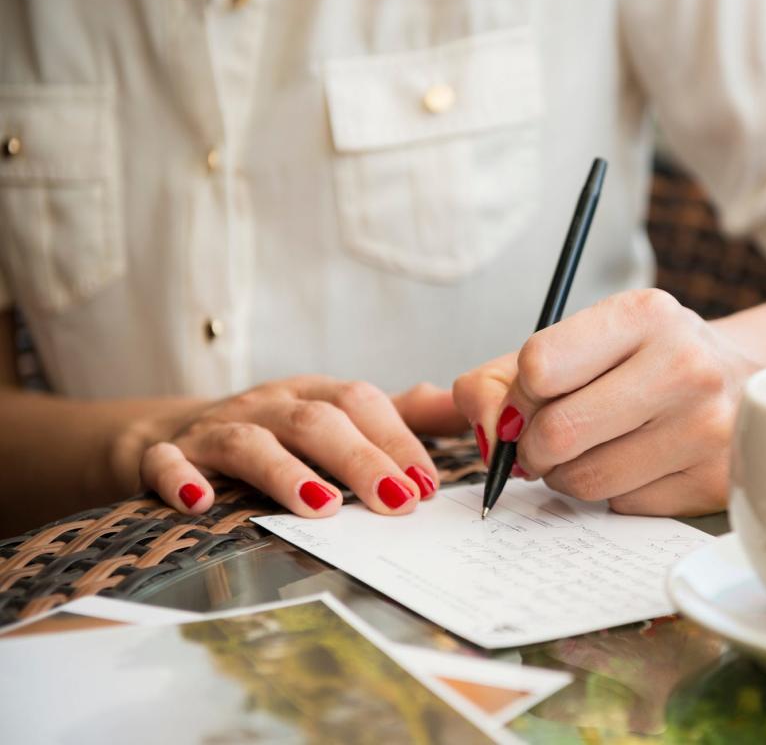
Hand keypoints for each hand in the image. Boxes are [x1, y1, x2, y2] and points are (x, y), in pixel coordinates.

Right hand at [111, 376, 466, 516]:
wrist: (175, 434)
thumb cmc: (278, 431)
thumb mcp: (338, 416)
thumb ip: (400, 415)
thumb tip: (462, 406)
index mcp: (313, 394)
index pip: (361, 403)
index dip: (396, 439)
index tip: (428, 484)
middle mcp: (268, 404)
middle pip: (315, 422)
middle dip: (360, 459)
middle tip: (397, 502)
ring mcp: (216, 429)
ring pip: (250, 442)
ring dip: (285, 473)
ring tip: (321, 507)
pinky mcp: (169, 455)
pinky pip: (168, 462)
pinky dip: (181, 478)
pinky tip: (200, 503)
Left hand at [453, 289, 762, 515]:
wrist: (739, 382)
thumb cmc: (640, 363)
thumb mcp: (577, 345)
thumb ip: (500, 380)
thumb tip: (476, 430)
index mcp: (644, 314)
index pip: (539, 366)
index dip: (517, 397)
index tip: (528, 403)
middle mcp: (685, 364)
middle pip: (558, 433)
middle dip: (534, 448)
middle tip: (547, 442)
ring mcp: (707, 427)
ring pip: (586, 481)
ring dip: (569, 476)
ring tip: (594, 449)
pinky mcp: (715, 481)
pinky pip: (624, 507)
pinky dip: (615, 494)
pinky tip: (639, 464)